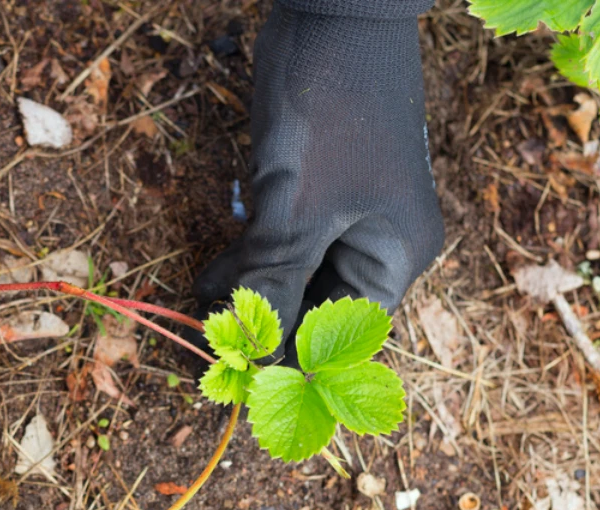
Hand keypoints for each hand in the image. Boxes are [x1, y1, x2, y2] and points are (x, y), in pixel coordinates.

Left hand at [195, 0, 443, 361]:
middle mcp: (379, 241)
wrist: (332, 6)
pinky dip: (249, 259)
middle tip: (211, 350)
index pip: (342, 333)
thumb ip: (271, 280)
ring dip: (251, 295)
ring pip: (296, 276)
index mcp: (396, 254)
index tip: (242, 381)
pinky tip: (210, 278)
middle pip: (319, 308)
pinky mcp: (314, 189)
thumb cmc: (330, 105)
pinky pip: (283, 241)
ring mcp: (347, 214)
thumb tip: (248, 350)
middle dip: (266, 326)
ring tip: (203, 317)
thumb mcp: (296, 204)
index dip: (293, 359)